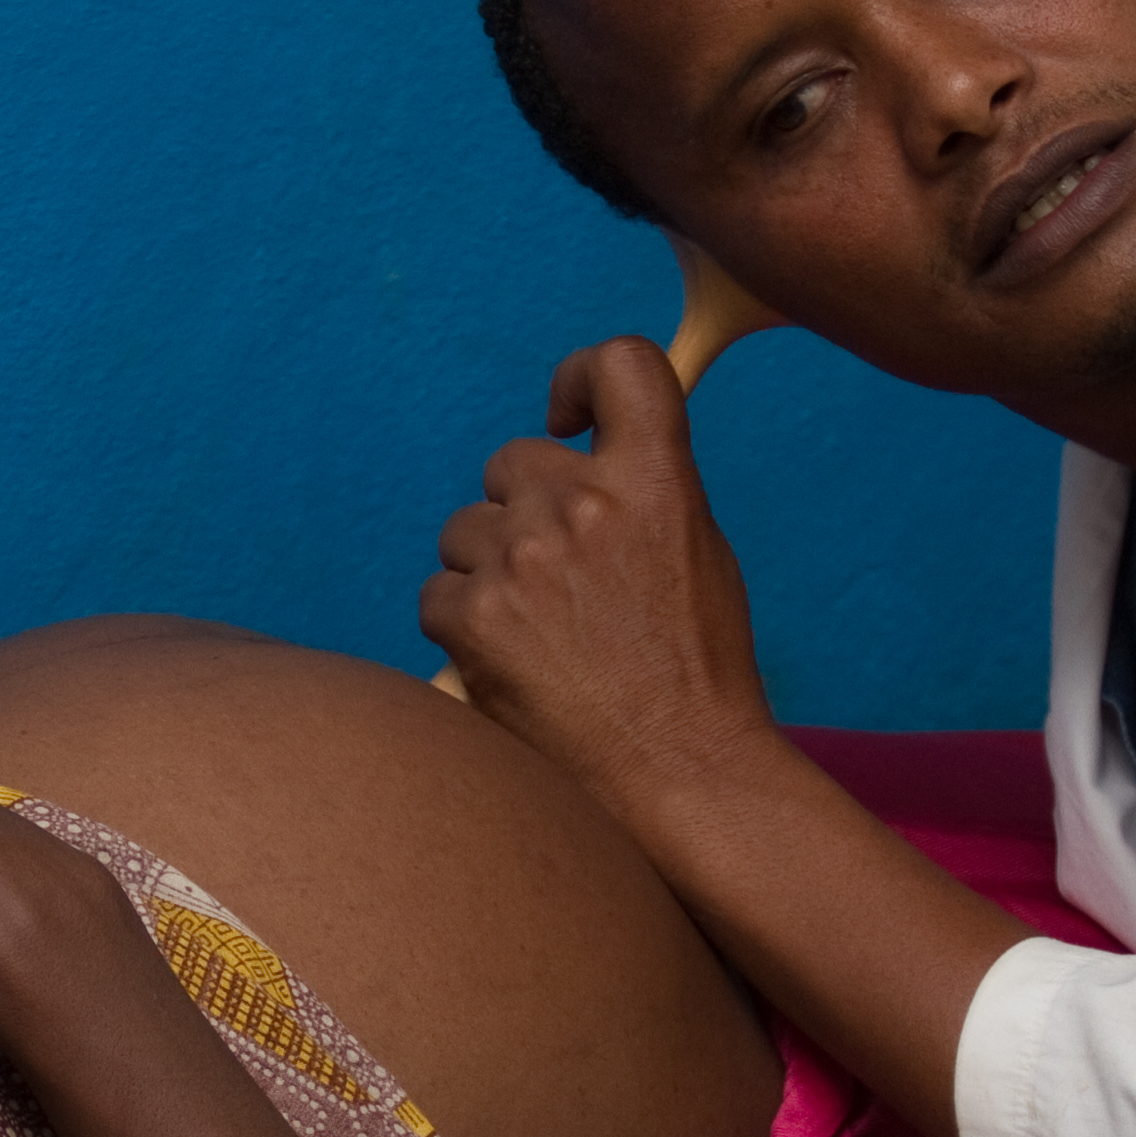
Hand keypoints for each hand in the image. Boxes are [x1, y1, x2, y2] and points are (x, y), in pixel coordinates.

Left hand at [420, 337, 777, 810]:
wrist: (680, 771)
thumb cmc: (696, 673)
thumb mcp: (698, 554)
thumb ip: (643, 492)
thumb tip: (587, 464)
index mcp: (656, 479)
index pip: (619, 365)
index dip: (580, 376)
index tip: (566, 416)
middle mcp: (585, 504)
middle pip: (512, 463)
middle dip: (523, 512)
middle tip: (559, 584)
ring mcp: (522, 558)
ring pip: (465, 532)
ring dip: (488, 572)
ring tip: (541, 638)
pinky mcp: (471, 615)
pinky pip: (437, 595)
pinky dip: (461, 628)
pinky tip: (511, 666)